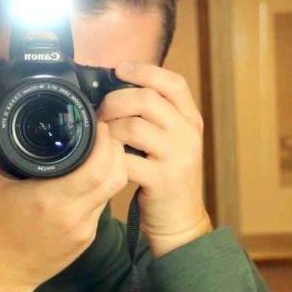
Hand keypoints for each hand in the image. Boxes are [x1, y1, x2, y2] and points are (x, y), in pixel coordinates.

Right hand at [0, 93, 129, 291]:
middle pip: (116, 175)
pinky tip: (88, 175)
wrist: (0, 275)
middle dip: (114, 148)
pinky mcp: (88, 239)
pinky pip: (103, 204)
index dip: (104, 142)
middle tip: (101, 130)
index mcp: (51, 201)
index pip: (97, 168)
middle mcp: (74, 217)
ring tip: (98, 148)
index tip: (96, 122)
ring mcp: (85, 230)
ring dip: (112, 166)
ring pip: (114, 190)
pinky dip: (101, 185)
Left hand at [97, 62, 212, 258]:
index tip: (120, 69)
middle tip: (101, 112)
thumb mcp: (172, 142)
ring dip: (109, 129)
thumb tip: (118, 89)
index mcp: (191, 120)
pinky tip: (105, 160)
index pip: (173, 83)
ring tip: (101, 137)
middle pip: (147, 99)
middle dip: (115, 101)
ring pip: (134, 126)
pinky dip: (110, 157)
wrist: (181, 222)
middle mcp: (189, 135)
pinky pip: (127, 159)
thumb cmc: (167, 178)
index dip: (145, 70)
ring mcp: (178, 158)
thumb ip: (156, 117)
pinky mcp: (163, 180)